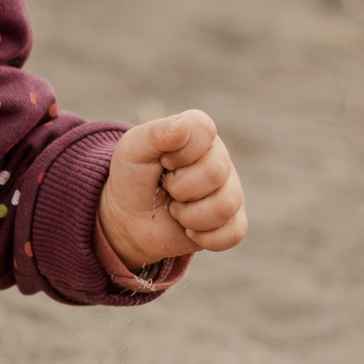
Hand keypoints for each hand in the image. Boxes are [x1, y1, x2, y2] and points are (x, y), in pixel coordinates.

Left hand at [96, 110, 247, 266]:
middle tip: (166, 189)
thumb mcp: (131, 150)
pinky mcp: (232, 222)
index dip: (178, 152)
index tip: (162, 161)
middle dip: (179, 188)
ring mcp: (230, 191)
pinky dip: (204, 237)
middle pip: (215, 172)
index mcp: (199, 134)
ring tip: (176, 210)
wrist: (129, 220)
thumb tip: (184, 125)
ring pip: (225, 206)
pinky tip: (189, 230)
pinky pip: (233, 233)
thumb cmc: (133, 178)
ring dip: (189, 216)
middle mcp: (221, 159)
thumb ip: (155, 133)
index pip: (204, 131)